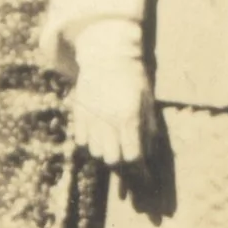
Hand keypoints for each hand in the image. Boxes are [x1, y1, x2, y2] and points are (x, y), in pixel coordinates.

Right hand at [71, 45, 156, 172]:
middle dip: (121, 162)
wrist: (105, 54)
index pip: (132, 154)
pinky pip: (81, 140)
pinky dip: (90, 143)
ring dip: (105, 152)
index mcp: (129, 116)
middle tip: (127, 156)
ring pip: (95, 152)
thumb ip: (148, 125)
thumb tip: (148, 150)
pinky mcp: (79, 113)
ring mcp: (91, 117)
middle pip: (112, 158)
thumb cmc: (132, 75)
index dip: (139, 168)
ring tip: (112, 145)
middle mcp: (108, 120)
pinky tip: (98, 136)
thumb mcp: (147, 98)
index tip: (143, 174)